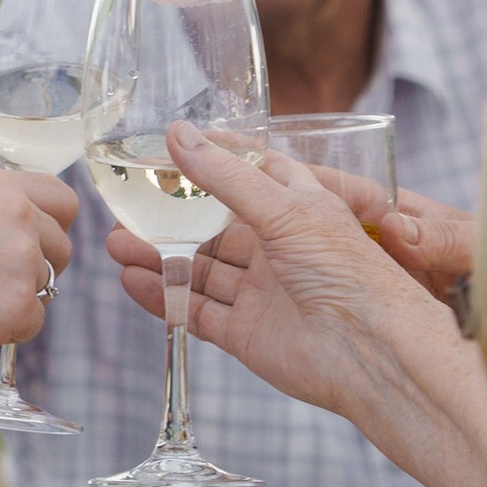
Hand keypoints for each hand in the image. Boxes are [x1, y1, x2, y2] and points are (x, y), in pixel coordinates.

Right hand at [0, 166, 79, 376]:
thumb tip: (3, 239)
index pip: (62, 198)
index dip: (51, 226)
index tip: (34, 246)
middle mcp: (18, 212)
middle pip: (63, 246)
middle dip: (40, 269)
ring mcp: (24, 257)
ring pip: (47, 288)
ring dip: (16, 301)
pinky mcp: (22, 304)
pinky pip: (30, 325)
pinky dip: (1, 333)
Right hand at [103, 132, 458, 427]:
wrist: (370, 351)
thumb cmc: (349, 271)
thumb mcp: (286, 208)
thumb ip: (225, 176)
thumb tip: (178, 134)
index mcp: (299, 208)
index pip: (252, 172)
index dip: (214, 157)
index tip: (172, 145)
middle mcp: (279, 248)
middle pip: (213, 226)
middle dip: (169, 217)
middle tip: (124, 209)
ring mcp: (261, 292)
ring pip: (199, 268)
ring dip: (158, 255)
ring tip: (115, 244)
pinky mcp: (246, 332)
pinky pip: (197, 311)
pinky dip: (164, 297)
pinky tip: (133, 280)